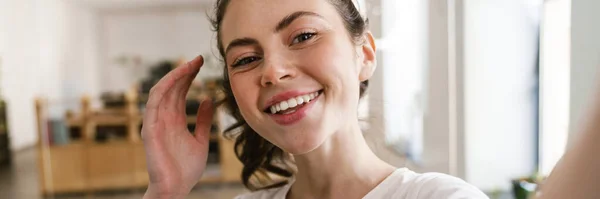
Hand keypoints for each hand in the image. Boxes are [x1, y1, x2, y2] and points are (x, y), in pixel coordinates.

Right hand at [141, 56, 213, 198]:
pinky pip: (153, 105)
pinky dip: (163, 90)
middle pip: (171, 88)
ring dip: (174, 76)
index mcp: (174, 120)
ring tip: (189, 65)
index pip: (180, 91)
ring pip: (161, 92)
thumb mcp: (201, 140)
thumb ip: (203, 121)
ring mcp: (155, 123)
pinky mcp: (150, 130)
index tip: (201, 63)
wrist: (176, 189)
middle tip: (198, 59)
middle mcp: (163, 118)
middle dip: (184, 72)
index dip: (188, 76)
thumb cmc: (186, 169)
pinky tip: (175, 79)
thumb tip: (208, 100)